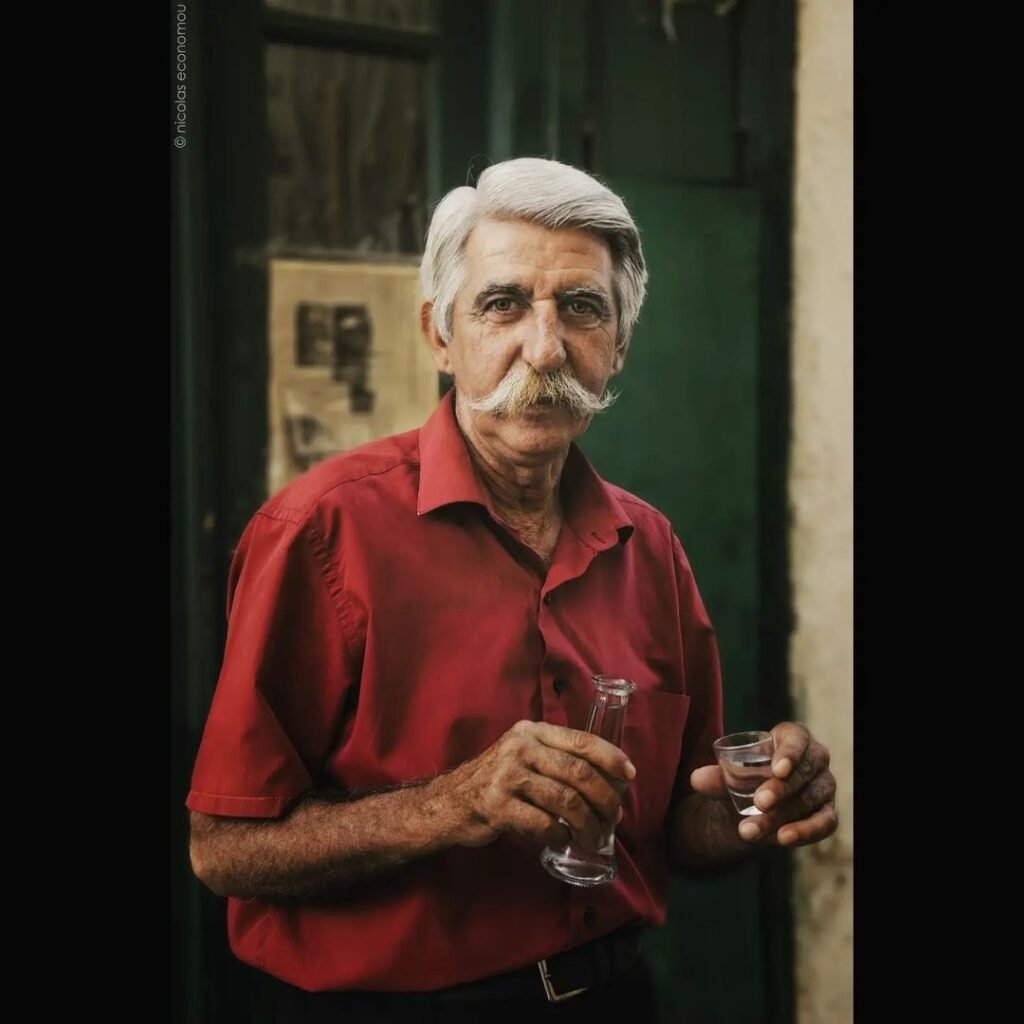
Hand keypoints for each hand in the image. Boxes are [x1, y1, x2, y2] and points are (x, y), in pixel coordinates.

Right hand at [438, 720, 635, 851]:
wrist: (450, 801)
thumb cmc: (497, 780)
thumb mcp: (524, 755)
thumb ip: (556, 758)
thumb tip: (607, 778)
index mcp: (532, 732)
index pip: (581, 740)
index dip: (610, 757)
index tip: (629, 774)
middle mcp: (521, 748)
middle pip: (578, 773)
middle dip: (604, 798)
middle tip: (614, 816)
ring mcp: (508, 776)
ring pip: (565, 800)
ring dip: (587, 823)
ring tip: (595, 836)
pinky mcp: (498, 806)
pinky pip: (543, 823)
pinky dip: (559, 834)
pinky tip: (562, 838)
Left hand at [689, 721, 836, 847]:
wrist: (754, 809)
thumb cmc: (744, 779)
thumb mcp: (728, 776)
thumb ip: (715, 776)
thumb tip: (697, 779)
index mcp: (792, 738)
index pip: (797, 738)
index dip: (790, 752)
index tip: (777, 769)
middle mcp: (814, 759)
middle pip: (806, 770)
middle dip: (782, 788)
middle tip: (759, 802)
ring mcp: (823, 787)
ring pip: (810, 799)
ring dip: (782, 816)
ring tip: (750, 830)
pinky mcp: (826, 814)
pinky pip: (825, 823)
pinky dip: (806, 831)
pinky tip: (783, 838)